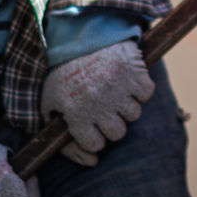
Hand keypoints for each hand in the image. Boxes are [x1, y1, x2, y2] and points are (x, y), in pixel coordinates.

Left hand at [40, 40, 154, 166]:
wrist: (78, 34)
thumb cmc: (63, 73)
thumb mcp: (51, 106)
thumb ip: (66, 142)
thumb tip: (91, 162)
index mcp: (76, 114)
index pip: (96, 144)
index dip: (93, 133)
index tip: (90, 120)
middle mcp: (98, 104)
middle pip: (117, 133)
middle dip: (110, 120)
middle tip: (102, 103)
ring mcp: (118, 89)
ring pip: (133, 114)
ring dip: (124, 103)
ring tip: (111, 87)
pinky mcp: (134, 72)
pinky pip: (146, 93)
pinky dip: (139, 87)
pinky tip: (124, 77)